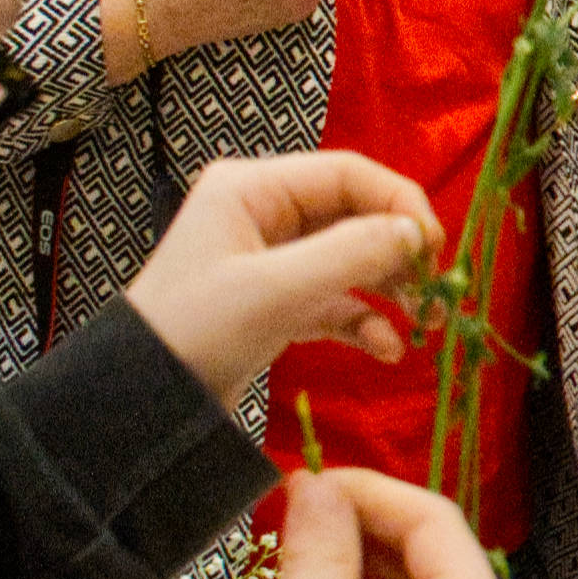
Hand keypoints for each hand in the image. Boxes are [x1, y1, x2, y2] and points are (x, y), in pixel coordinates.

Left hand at [118, 150, 440, 406]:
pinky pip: (337, 300)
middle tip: (438, 293)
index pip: (348, 173)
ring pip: (352, 259)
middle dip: (400, 253)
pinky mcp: (276, 303)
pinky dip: (366, 322)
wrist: (140, 405)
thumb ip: (351, 254)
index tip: (436, 249)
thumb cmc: (195, 332)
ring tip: (426, 324)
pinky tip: (386, 350)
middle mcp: (263, 214)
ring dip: (392, 289)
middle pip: (356, 215)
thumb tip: (418, 234)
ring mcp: (270, 260)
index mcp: (253, 188)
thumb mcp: (276, 291)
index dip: (400, 204)